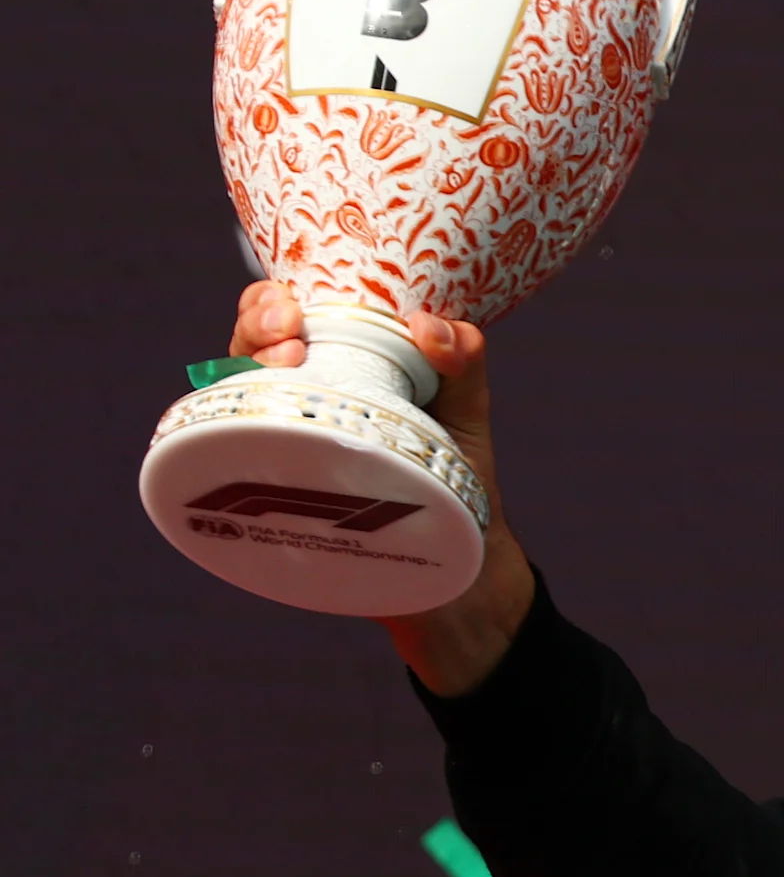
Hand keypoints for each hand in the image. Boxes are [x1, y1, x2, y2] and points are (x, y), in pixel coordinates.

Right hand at [229, 283, 534, 694]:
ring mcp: (281, 447)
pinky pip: (227, 462)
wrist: (453, 574)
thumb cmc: (453, 478)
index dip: (277, 302)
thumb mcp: (467, 413)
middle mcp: (300, 400)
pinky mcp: (271, 494)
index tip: (299, 311)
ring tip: (280, 366)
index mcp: (340, 366)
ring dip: (243, 367)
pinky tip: (245, 433)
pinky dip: (223, 439)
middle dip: (255, 325)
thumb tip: (430, 325)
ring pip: (234, 394)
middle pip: (250, 344)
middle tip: (287, 340)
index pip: (288, 316)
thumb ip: (464, 362)